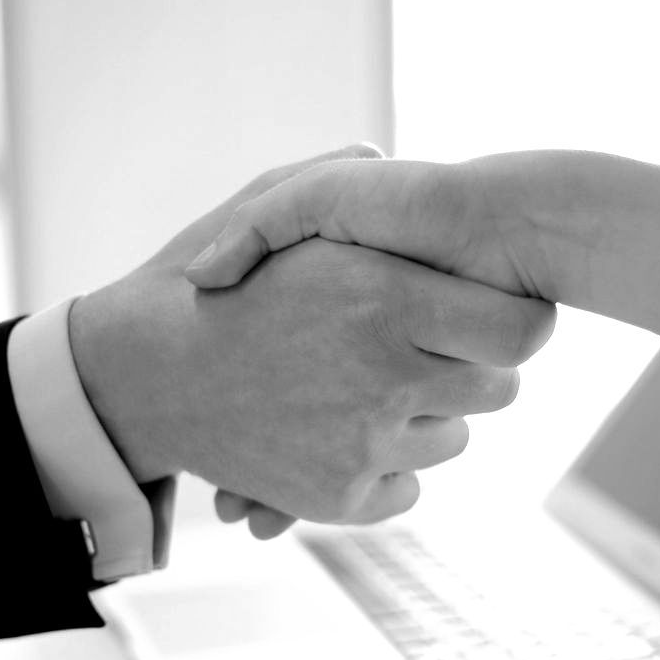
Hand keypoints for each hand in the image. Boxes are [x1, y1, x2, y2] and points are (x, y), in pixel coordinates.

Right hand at [70, 148, 556, 530]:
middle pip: (498, 391)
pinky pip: (407, 487)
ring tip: (368, 387)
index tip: (492, 315)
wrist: (136, 376)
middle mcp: (385, 377)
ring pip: (452, 440)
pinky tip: (345, 434)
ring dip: (425, 417)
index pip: (523, 331)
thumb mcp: (266, 204)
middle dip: (469, 368)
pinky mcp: (338, 499)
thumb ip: (337, 180)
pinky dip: (387, 467)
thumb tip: (384, 160)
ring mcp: (362, 445)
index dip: (516, 322)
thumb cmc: (203, 281)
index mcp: (385, 299)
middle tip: (428, 348)